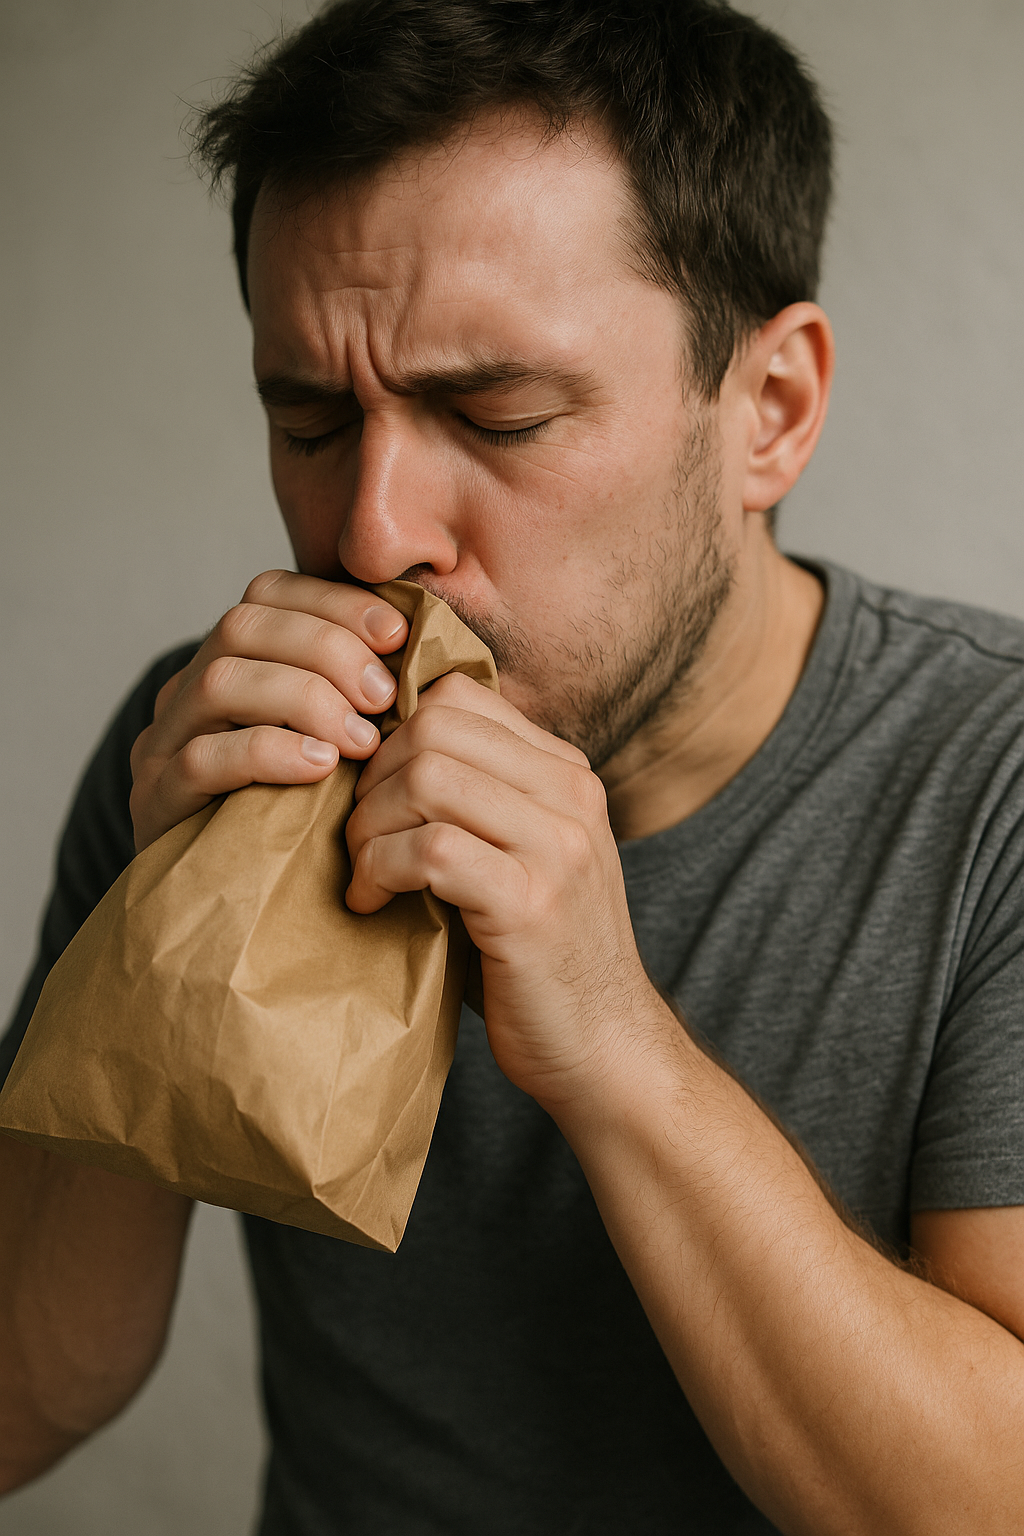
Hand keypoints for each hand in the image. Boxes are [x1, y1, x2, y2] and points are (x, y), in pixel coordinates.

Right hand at [129, 571, 406, 851]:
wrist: (242, 919)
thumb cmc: (309, 825)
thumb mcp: (337, 747)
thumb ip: (364, 697)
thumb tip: (431, 650)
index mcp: (231, 666)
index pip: (267, 594)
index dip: (334, 602)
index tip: (397, 633)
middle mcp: (187, 694)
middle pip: (242, 626)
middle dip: (326, 648)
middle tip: (384, 696)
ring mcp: (163, 746)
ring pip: (219, 682)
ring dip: (304, 698)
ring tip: (363, 741)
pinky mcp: (157, 803)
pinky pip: (203, 759)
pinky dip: (269, 753)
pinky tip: (321, 769)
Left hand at [345, 673, 659, 1106]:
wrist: (605, 1047)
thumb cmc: (538, 955)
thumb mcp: (520, 854)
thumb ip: (475, 798)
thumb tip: (373, 751)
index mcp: (566, 772)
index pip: (457, 695)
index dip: (393, 736)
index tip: (373, 794)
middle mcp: (571, 794)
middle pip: (434, 727)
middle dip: (373, 780)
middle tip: (360, 839)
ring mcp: (556, 847)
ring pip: (427, 778)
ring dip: (371, 826)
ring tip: (366, 872)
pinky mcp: (530, 904)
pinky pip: (430, 850)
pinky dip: (381, 871)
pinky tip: (375, 903)